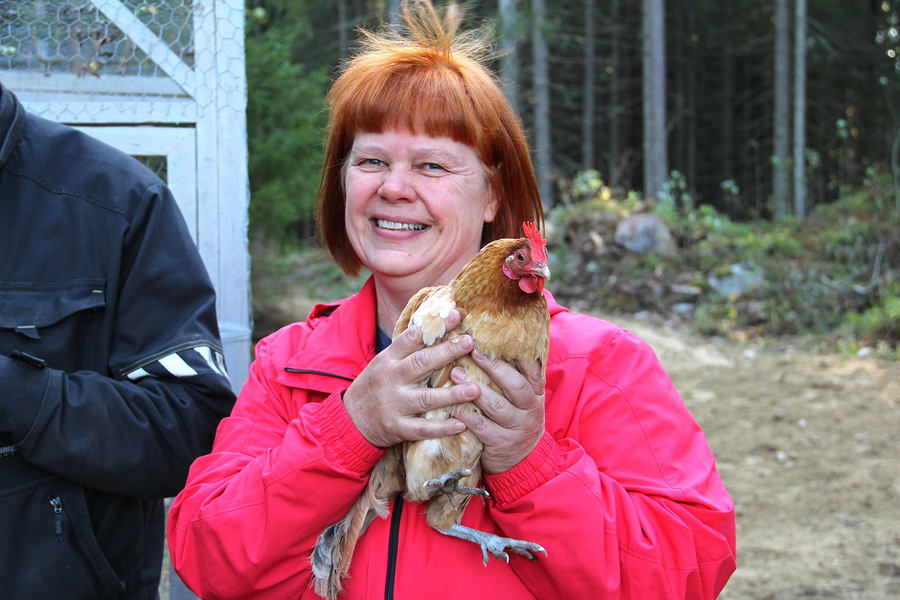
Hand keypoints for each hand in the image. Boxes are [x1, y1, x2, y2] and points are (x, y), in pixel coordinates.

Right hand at [343, 310, 475, 447]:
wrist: (350, 420)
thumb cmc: (374, 387)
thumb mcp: (383, 363)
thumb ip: (406, 348)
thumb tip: (433, 326)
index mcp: (388, 360)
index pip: (411, 338)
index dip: (434, 327)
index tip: (456, 315)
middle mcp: (390, 380)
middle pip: (421, 363)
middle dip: (447, 352)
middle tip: (469, 342)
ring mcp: (393, 405)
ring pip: (425, 398)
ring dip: (452, 394)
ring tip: (475, 388)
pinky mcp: (396, 427)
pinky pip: (422, 428)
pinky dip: (441, 428)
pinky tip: (460, 424)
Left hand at [451, 351, 545, 473]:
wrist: (524, 461)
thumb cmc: (517, 420)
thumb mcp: (524, 400)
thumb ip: (515, 377)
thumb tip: (495, 344)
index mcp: (536, 394)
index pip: (533, 370)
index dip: (520, 355)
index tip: (501, 338)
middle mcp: (530, 409)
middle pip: (515, 385)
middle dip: (493, 367)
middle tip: (473, 351)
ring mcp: (517, 427)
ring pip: (497, 405)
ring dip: (474, 389)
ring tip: (455, 374)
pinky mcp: (501, 443)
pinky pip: (481, 426)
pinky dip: (466, 415)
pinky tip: (452, 405)